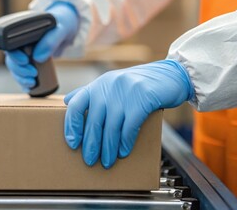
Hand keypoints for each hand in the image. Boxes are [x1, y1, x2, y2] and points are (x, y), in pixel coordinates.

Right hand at [5, 2, 78, 91]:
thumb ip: (51, 41)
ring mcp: (24, 55)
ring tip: (32, 83)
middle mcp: (20, 45)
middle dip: (19, 71)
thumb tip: (38, 57)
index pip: (10, 46)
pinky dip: (24, 83)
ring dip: (21, 79)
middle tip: (33, 74)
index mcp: (23, 34)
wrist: (67, 28)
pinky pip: (22, 75)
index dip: (14, 56)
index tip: (25, 61)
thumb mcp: (60, 30)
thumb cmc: (62, 25)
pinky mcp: (30, 64)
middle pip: (12, 61)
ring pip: (15, 70)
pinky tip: (29, 88)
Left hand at [64, 60, 193, 167]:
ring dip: (108, 148)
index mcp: (98, 85)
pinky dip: (125, 142)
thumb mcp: (111, 83)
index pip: (76, 105)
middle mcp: (108, 87)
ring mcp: (125, 92)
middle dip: (91, 144)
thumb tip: (67, 102)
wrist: (169, 74)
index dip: (72, 125)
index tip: (72, 143)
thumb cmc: (137, 83)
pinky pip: (130, 126)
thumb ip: (90, 93)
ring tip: (107, 161)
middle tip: (90, 159)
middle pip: (94, 121)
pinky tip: (123, 152)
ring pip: (112, 127)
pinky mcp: (143, 98)